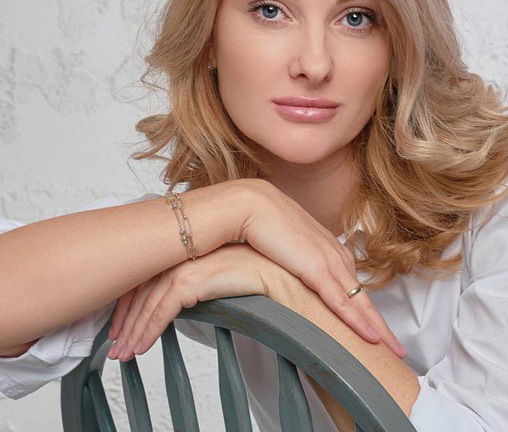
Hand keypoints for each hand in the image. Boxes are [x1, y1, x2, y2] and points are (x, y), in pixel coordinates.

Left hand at [106, 242, 281, 361]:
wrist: (299, 289)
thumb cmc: (277, 290)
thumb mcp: (236, 285)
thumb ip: (211, 284)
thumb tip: (187, 304)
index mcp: (207, 246)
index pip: (160, 269)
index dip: (138, 298)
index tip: (125, 325)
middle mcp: (201, 248)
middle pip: (151, 280)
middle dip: (129, 314)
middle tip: (116, 345)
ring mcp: (202, 259)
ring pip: (155, 293)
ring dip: (135, 326)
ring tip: (124, 354)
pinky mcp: (205, 275)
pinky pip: (168, 303)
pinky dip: (150, 326)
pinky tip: (142, 347)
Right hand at [237, 179, 406, 358]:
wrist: (254, 204)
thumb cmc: (265, 223)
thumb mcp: (287, 246)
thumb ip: (296, 260)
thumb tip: (292, 274)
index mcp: (330, 248)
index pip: (354, 286)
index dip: (366, 310)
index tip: (376, 328)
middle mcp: (335, 255)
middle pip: (364, 298)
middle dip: (381, 324)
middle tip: (397, 347)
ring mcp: (328, 262)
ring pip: (360, 303)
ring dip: (378, 328)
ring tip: (393, 349)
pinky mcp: (316, 270)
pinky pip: (342, 302)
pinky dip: (358, 321)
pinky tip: (372, 337)